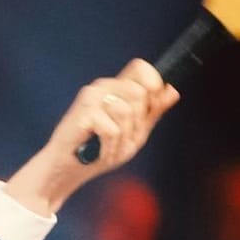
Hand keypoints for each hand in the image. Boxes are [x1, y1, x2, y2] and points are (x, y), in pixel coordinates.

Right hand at [5, 59, 179, 214]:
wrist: (67, 171)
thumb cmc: (97, 152)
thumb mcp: (134, 133)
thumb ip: (152, 112)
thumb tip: (173, 90)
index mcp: (115, 89)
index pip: (141, 68)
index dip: (153, 82)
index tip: (152, 103)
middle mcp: (103, 87)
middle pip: (140, 93)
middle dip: (137, 124)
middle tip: (122, 139)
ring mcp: (91, 97)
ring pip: (127, 112)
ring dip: (122, 140)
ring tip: (108, 148)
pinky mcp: (84, 112)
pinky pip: (113, 130)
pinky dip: (109, 148)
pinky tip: (99, 153)